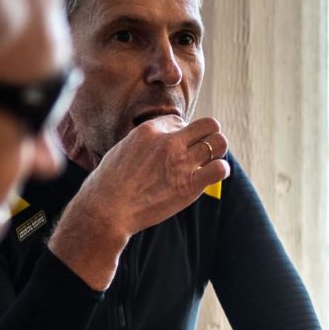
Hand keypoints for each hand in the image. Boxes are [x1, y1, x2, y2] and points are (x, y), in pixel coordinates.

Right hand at [56, 114, 230, 285]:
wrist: (107, 209)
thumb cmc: (109, 183)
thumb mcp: (124, 148)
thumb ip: (146, 141)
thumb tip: (160, 139)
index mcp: (149, 130)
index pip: (180, 120)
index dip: (182, 133)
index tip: (177, 146)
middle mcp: (168, 142)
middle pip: (208, 124)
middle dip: (209, 134)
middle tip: (202, 149)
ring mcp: (180, 163)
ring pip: (219, 143)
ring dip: (218, 152)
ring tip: (208, 162)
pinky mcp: (189, 185)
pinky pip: (220, 168)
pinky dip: (221, 170)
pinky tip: (212, 175)